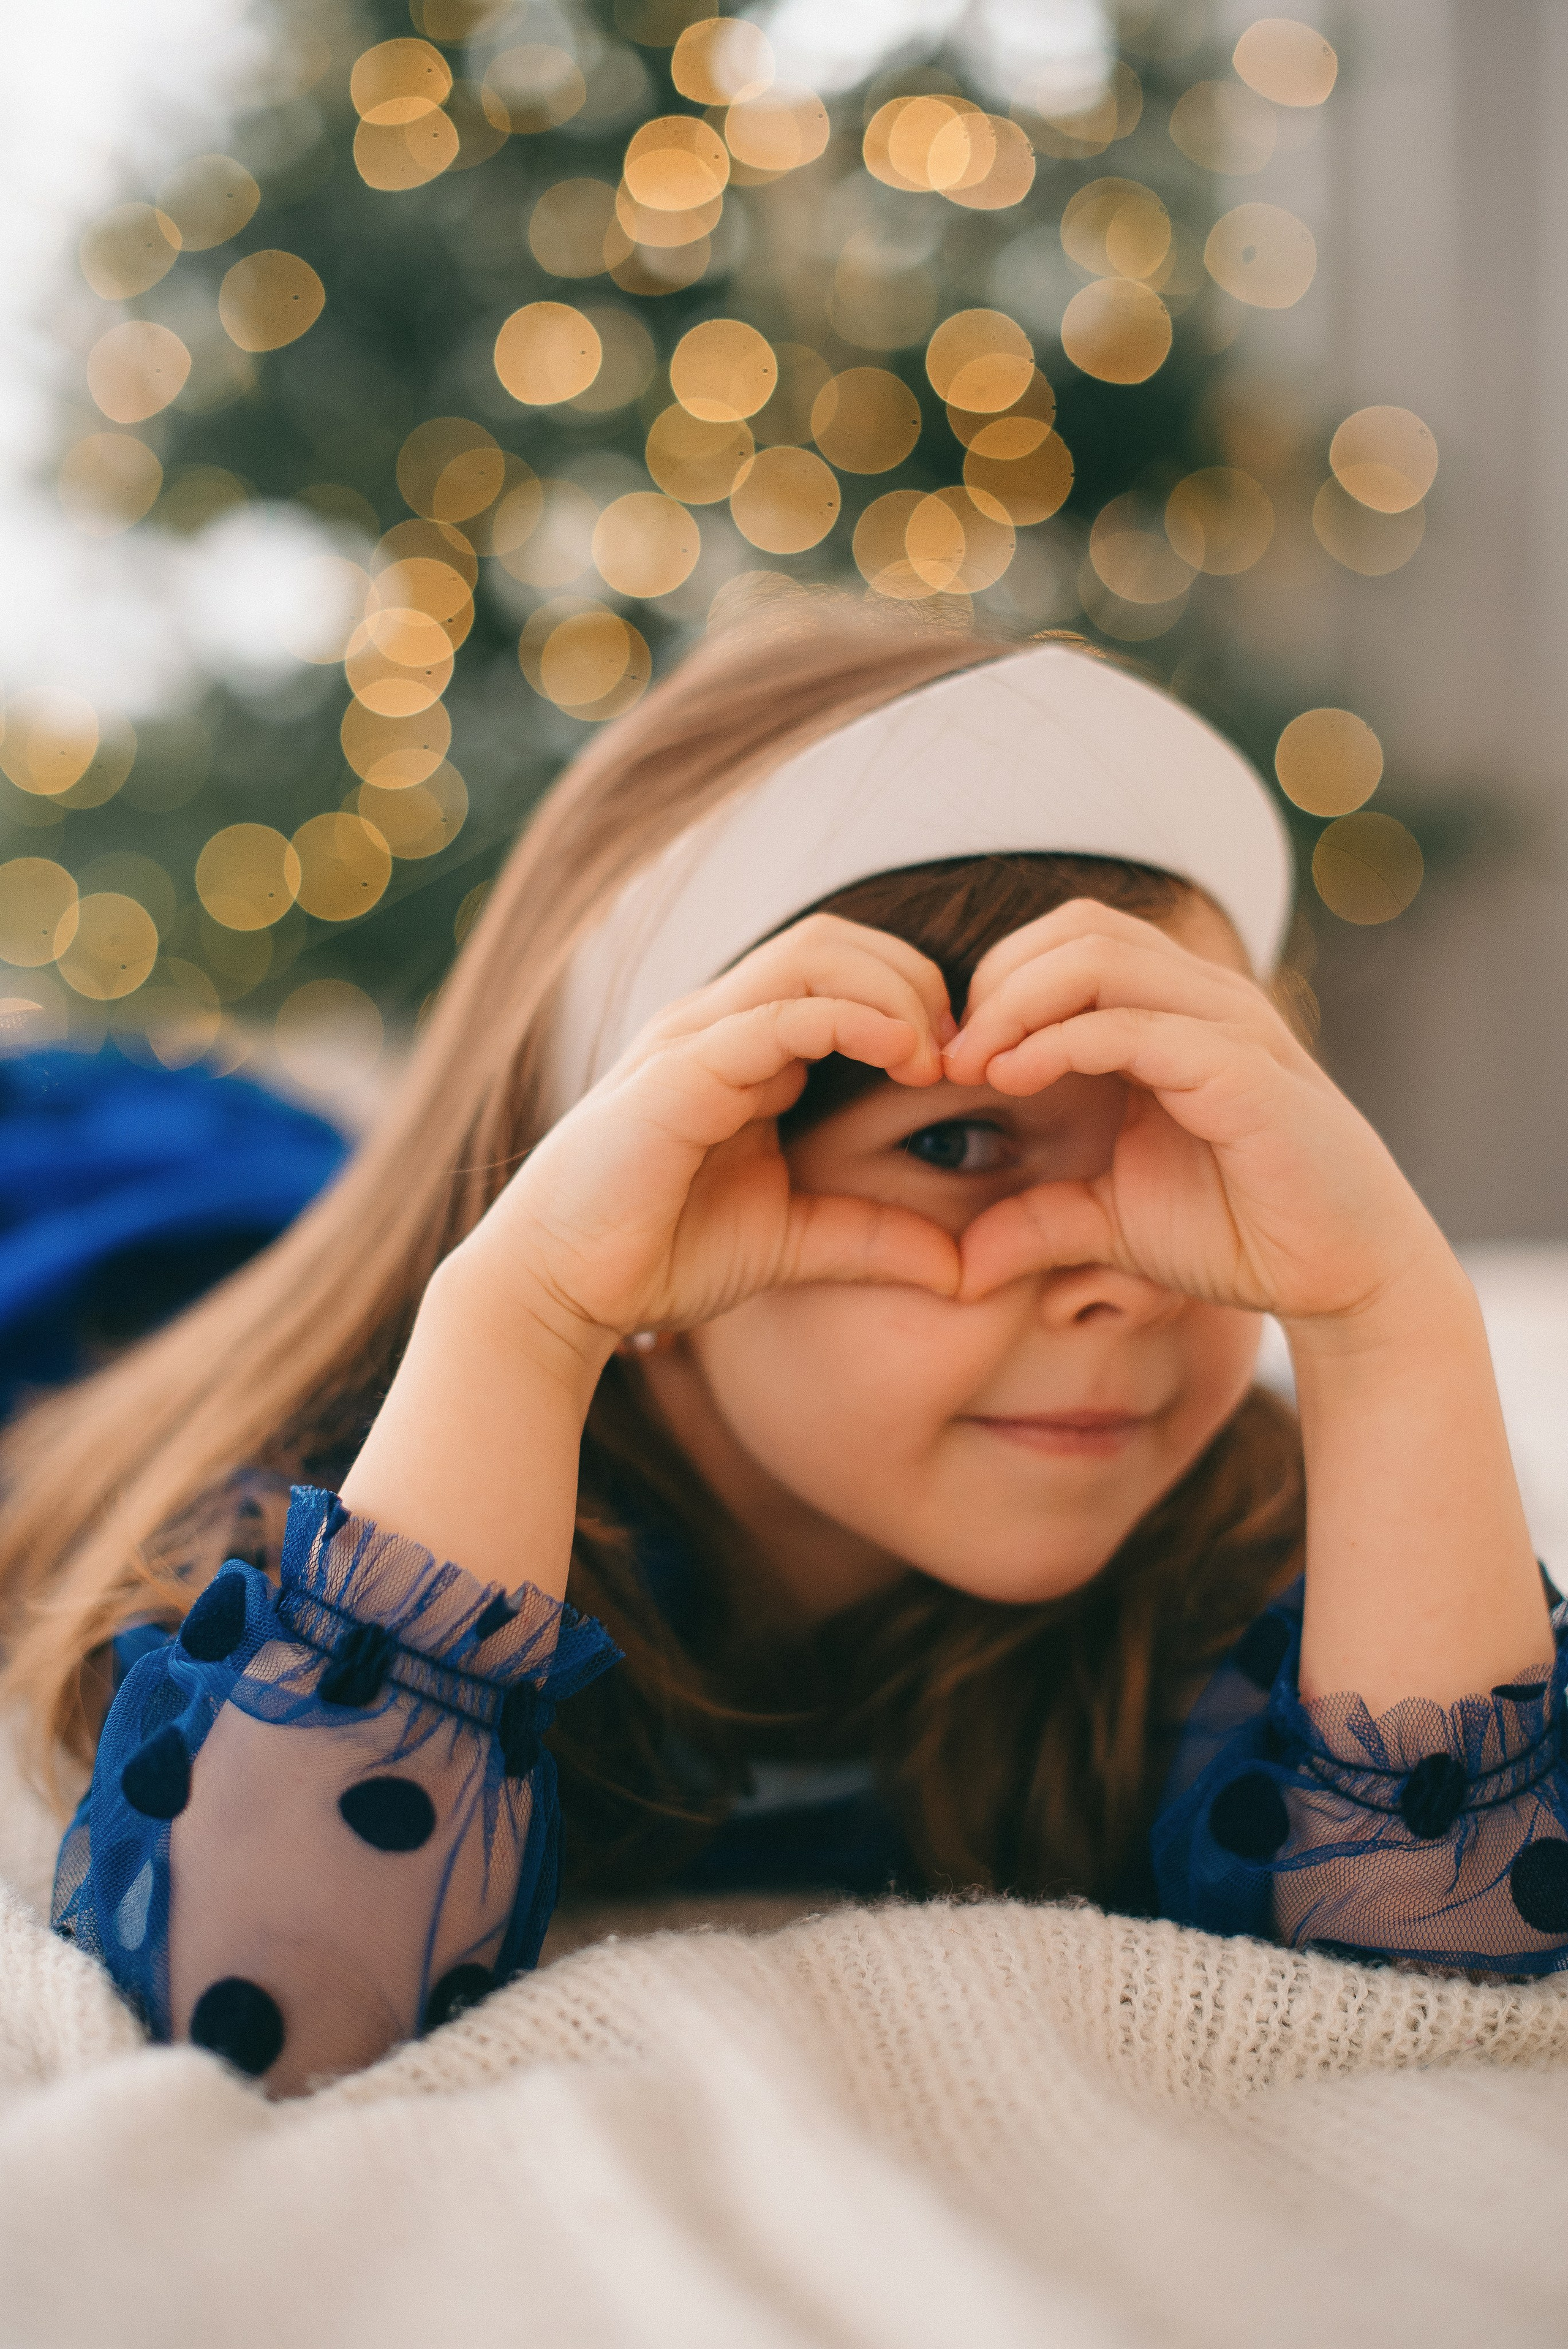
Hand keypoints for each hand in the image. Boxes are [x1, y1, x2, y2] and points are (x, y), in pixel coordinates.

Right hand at [461, 914, 961, 1367]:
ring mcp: (695, 1038)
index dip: (918, 1001)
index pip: (844, 971)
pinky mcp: (678, 1072)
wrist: (559, 1287)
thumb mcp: (795, 1241)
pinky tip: (900, 1058)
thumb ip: (875, 1240)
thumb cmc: (660, 1254)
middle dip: (916, 979)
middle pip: (837, 941)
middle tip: (962, 1053)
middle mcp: (719, 1023)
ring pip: (813, 956)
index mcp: (745, 1046)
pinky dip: (851, 1019)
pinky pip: (776, 1014)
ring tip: (934, 1054)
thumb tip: (967, 1269)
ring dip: (893, 990)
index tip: (967, 1070)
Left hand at [941, 898, 1452, 1331]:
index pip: (1065, 944)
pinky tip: (1015, 1078)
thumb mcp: (1111, 1223)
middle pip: (1077, 928)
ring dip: (1016, 1001)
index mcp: (1169, 1014)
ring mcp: (1228, 1026)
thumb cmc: (1240, 1234)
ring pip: (1100, 955)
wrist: (1344, 1276)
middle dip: (994, 982)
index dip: (992, 987)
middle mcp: (1201, 1000)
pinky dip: (1062, 1041)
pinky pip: (1136, 1025)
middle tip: (946, 1055)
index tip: (942, 1060)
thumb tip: (959, 1264)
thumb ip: (1038, 1221)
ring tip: (971, 1064)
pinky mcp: (1245, 1071)